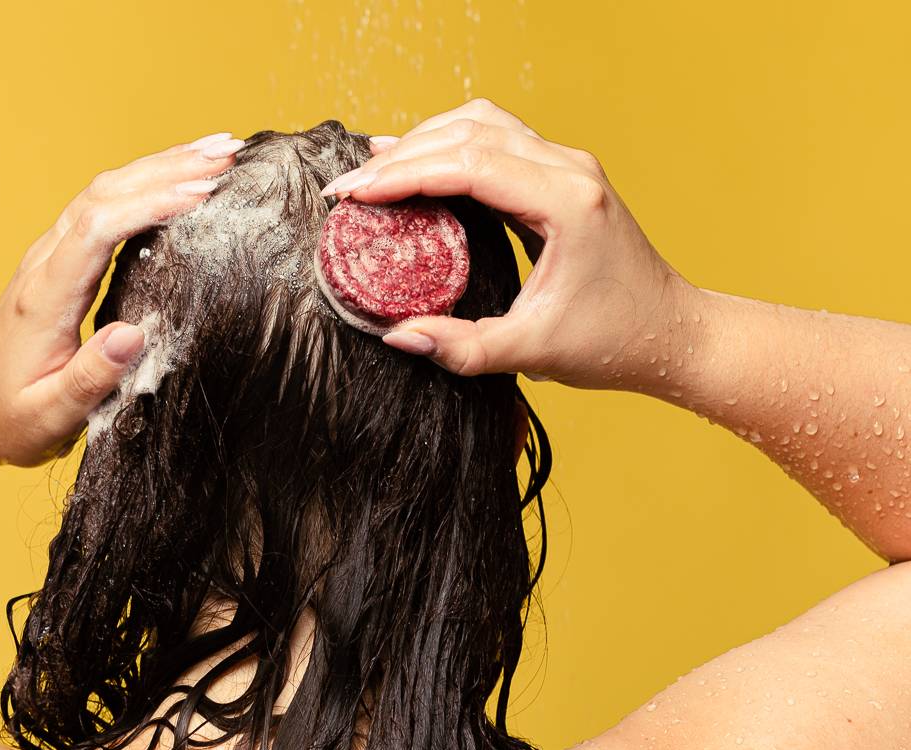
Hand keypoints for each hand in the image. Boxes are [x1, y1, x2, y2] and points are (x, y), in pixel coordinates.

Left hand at [0, 132, 243, 468]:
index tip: (202, 195)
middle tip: (228, 154)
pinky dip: (146, 186)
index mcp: (45, 297)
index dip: (150, 205)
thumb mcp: (49, 417)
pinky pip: (104, 208)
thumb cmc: (8, 420)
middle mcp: (45, 265)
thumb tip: (133, 335)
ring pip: (105, 191)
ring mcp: (50, 258)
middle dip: (168, 168)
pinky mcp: (60, 263)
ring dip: (160, 167)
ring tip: (218, 153)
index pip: (98, 228)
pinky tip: (179, 180)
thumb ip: (90, 378)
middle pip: (105, 193)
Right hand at [321, 100, 702, 389]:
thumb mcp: (532, 352)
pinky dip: (451, 149)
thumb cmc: (616, 341)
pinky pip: (498, 142)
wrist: (672, 335)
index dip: (403, 175)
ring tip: (374, 167)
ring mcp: (569, 168)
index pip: (467, 165)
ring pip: (484, 125)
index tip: (354, 194)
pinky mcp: (564, 179)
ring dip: (426, 141)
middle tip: (349, 186)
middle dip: (403, 154)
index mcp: (566, 201)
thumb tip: (397, 336)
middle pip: (470, 131)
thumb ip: (462, 349)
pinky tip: (419, 165)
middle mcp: (569, 170)